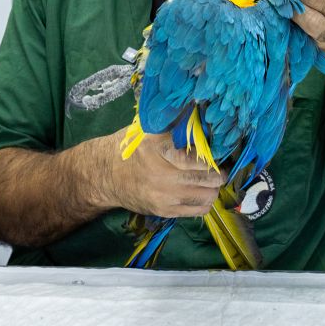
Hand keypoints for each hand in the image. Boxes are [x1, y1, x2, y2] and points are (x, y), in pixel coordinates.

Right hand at [99, 129, 224, 217]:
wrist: (104, 175)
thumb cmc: (131, 148)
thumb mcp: (149, 129)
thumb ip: (175, 125)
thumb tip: (204, 114)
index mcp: (159, 146)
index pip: (198, 153)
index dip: (214, 153)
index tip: (220, 150)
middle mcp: (162, 172)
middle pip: (208, 175)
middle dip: (218, 171)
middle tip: (219, 166)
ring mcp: (164, 195)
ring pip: (208, 195)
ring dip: (214, 187)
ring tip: (210, 179)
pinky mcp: (164, 211)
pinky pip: (198, 210)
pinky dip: (205, 201)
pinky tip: (200, 191)